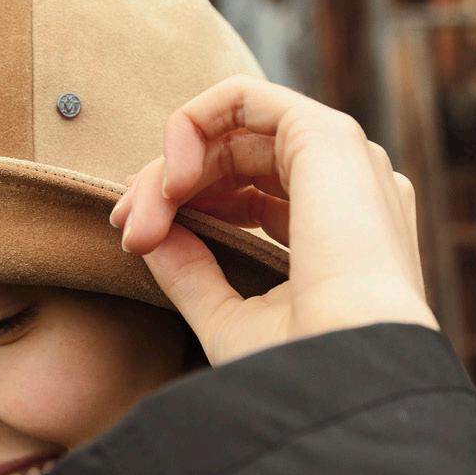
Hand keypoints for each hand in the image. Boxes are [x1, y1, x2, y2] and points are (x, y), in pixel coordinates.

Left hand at [107, 74, 439, 367]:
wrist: (347, 377)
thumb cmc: (300, 368)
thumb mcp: (230, 319)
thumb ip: (192, 272)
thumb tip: (149, 235)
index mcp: (341, 232)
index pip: (251, 196)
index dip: (186, 207)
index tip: (135, 242)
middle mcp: (348, 189)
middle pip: (235, 159)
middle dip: (165, 188)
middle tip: (128, 229)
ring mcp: (342, 159)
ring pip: (232, 129)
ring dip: (171, 166)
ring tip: (142, 216)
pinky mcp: (325, 135)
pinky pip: (241, 98)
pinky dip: (191, 126)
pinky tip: (173, 182)